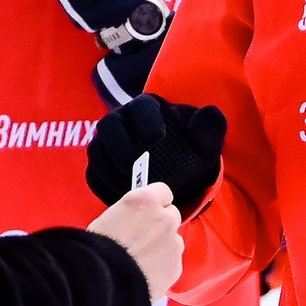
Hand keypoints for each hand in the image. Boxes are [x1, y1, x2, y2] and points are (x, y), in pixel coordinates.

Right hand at [85, 94, 226, 213]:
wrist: (180, 173)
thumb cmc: (192, 151)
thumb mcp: (206, 142)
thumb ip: (210, 128)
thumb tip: (211, 112)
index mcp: (147, 108)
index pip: (140, 106)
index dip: (145, 120)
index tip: (157, 138)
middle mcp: (122, 122)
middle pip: (107, 125)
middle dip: (118, 145)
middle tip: (132, 166)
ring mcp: (107, 145)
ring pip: (96, 152)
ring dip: (109, 170)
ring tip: (127, 188)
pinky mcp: (101, 167)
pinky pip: (94, 176)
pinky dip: (104, 187)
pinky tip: (120, 198)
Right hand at [89, 184, 181, 305]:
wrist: (103, 282)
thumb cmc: (97, 250)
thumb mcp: (109, 218)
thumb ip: (131, 214)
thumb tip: (137, 218)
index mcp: (145, 201)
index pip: (163, 191)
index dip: (154, 203)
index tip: (148, 211)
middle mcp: (164, 219)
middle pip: (171, 215)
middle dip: (160, 224)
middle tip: (142, 237)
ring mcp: (173, 243)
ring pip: (173, 240)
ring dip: (162, 246)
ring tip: (140, 259)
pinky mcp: (176, 265)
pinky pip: (172, 262)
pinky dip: (162, 266)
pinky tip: (144, 272)